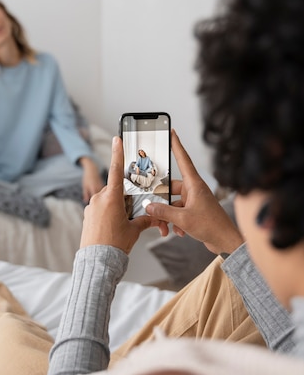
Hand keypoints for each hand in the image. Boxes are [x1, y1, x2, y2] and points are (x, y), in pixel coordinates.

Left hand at [80, 137, 160, 253]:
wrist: (97, 262)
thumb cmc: (115, 245)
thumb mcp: (134, 230)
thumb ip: (144, 219)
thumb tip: (154, 217)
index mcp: (111, 197)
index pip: (116, 170)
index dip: (118, 153)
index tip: (117, 138)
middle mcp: (99, 198)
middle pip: (116, 191)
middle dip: (126, 199)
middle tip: (132, 214)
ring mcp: (91, 207)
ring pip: (108, 201)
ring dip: (117, 209)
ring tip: (122, 226)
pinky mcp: (87, 216)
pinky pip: (100, 210)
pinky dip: (109, 215)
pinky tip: (113, 228)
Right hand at [144, 130, 243, 254]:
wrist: (225, 241)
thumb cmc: (212, 226)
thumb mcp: (182, 219)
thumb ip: (163, 212)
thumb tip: (149, 207)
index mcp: (194, 184)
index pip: (182, 159)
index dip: (176, 145)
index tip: (171, 132)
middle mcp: (194, 190)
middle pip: (170, 188)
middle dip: (161, 201)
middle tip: (152, 207)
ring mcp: (194, 200)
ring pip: (173, 203)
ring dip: (167, 216)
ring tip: (165, 227)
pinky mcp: (194, 211)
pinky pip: (178, 213)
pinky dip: (175, 222)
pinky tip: (177, 231)